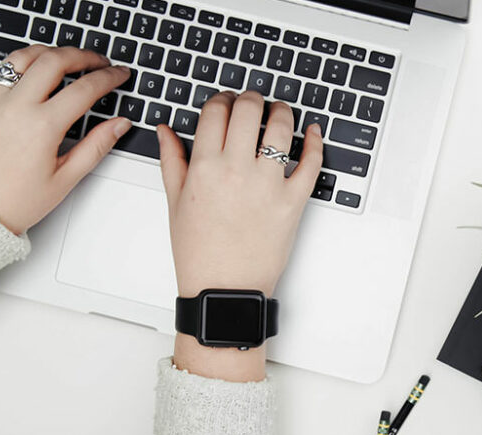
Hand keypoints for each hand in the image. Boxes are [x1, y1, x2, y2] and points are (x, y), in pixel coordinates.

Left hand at [0, 45, 131, 233]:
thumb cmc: (12, 201)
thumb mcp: (64, 179)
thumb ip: (96, 146)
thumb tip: (118, 125)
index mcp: (41, 126)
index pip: (84, 88)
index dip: (108, 77)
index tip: (118, 74)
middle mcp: (14, 106)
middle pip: (55, 60)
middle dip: (83, 55)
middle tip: (98, 61)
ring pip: (25, 56)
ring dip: (50, 53)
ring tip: (66, 59)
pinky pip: (2, 71)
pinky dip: (23, 66)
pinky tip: (34, 76)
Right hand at [159, 91, 323, 380]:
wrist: (224, 289)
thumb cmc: (199, 252)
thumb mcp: (175, 203)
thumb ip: (172, 160)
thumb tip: (166, 130)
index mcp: (204, 167)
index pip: (216, 111)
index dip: (222, 99)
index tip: (226, 102)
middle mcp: (236, 170)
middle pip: (248, 110)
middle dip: (251, 98)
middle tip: (253, 102)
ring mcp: (268, 185)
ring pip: (281, 128)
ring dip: (282, 112)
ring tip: (280, 113)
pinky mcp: (293, 201)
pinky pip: (311, 163)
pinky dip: (315, 142)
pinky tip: (313, 132)